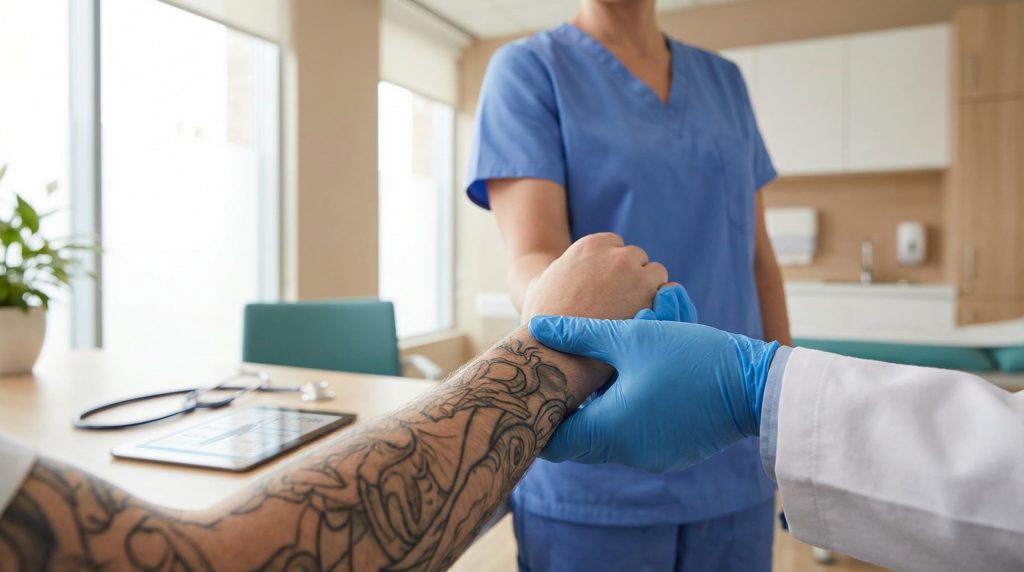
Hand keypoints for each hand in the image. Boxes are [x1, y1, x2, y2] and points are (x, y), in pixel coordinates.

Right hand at [521, 233, 667, 320]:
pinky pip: (670, 294)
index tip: (608, 290)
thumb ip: (554, 274)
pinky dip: (662, 307)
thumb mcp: (539, 286)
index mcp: (591, 246)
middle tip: (621, 306)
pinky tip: (645, 325)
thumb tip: (550, 277)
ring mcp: (637, 275)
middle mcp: (617, 255)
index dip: (613, 270)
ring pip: (656, 274)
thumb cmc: (543, 324)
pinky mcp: (653, 299)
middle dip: (633, 278)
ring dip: (650, 291)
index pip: (616, 247)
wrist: (557, 351)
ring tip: (633, 318)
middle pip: (637, 259)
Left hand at [527, 316, 778, 472]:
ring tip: (611, 370)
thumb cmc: (689, 357)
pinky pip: (636, 437)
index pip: (555, 443)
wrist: (753, 385)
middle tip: (570, 376)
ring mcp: (652, 457)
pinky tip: (640, 381)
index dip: (543, 418)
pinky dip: (630, 413)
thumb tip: (537, 326)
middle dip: (574, 408)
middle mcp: (627, 453)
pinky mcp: (673, 453)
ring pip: (609, 437)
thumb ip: (578, 334)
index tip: (539, 393)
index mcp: (610, 430)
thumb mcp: (630, 337)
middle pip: (580, 440)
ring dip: (605, 406)